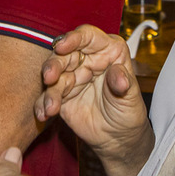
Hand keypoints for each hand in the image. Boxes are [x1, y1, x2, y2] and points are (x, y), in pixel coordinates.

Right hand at [36, 25, 149, 160]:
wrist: (118, 138)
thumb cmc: (128, 112)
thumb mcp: (131, 98)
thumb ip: (124, 84)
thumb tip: (118, 77)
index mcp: (107, 51)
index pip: (88, 37)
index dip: (74, 38)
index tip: (63, 46)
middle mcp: (86, 60)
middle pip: (65, 54)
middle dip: (54, 65)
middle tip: (49, 77)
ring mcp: (72, 77)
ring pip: (54, 76)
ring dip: (49, 90)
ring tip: (51, 107)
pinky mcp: (60, 95)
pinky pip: (47, 96)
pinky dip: (42, 104)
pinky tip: (44, 114)